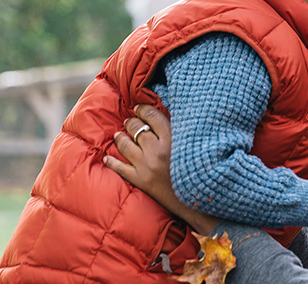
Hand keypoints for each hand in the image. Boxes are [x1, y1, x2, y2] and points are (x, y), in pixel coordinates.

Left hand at [103, 104, 218, 233]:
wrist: (199, 200)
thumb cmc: (200, 170)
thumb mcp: (193, 146)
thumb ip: (180, 132)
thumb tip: (163, 117)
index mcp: (173, 139)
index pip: (152, 116)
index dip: (142, 109)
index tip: (139, 108)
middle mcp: (158, 150)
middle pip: (136, 128)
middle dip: (131, 122)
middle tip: (129, 121)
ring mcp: (147, 166)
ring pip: (125, 145)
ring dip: (120, 137)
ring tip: (119, 135)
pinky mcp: (141, 181)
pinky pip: (120, 168)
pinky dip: (112, 162)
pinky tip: (107, 158)